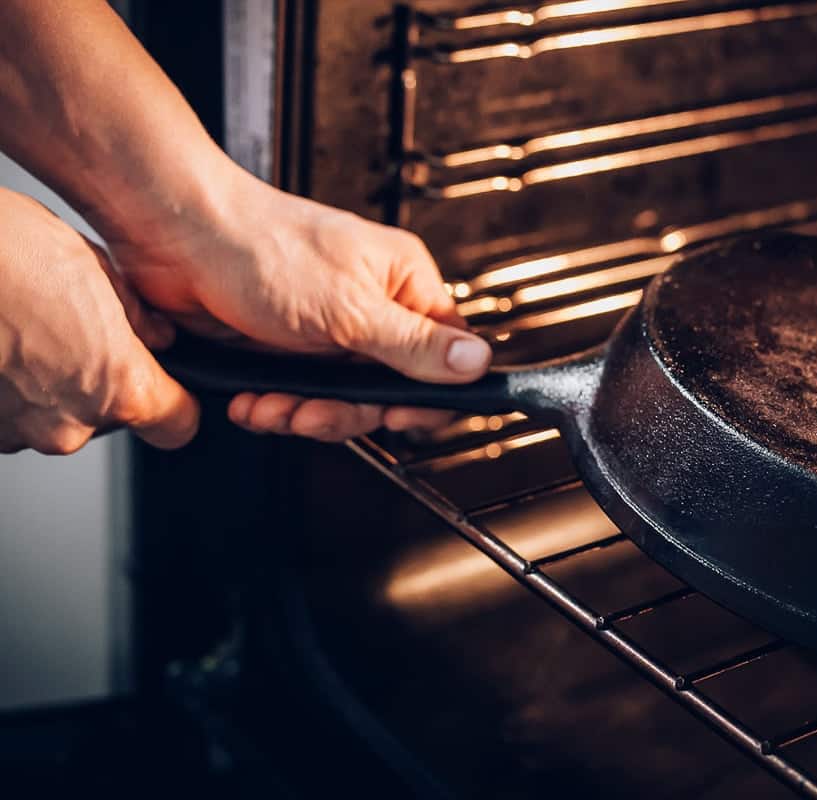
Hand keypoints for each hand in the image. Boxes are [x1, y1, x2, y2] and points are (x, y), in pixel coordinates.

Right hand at [0, 188, 198, 453]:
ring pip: (49, 417)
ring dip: (40, 386)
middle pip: (105, 418)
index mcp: (117, 388)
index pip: (176, 425)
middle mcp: (68, 426)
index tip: (164, 386)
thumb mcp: (91, 265)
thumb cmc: (2, 250)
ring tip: (16, 332)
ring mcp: (12, 433)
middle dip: (93, 381)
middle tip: (64, 332)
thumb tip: (156, 335)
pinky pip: (2, 416)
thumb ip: (136, 315)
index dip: (172, 403)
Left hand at [105, 171, 490, 441]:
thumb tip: (477, 364)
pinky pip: (301, 396)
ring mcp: (330, 329)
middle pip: (390, 390)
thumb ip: (415, 345)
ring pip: (342, 400)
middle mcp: (372, 306)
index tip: (398, 414)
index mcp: (403, 283)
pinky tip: (254, 400)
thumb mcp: (350, 307)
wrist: (176, 236)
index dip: (427, 394)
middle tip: (317, 413)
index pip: (446, 354)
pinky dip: (275, 407)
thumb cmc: (260, 246)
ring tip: (274, 405)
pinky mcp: (289, 349)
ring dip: (305, 413)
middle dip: (347, 411)